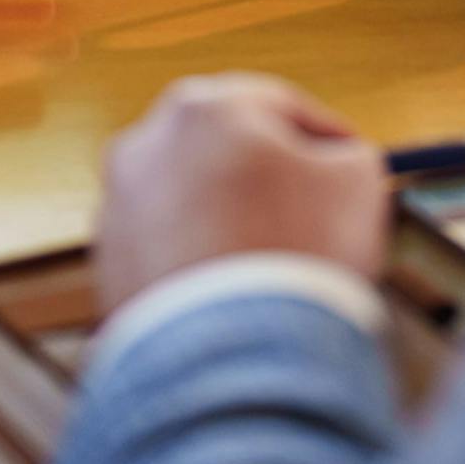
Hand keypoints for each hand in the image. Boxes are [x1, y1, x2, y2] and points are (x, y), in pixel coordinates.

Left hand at [94, 73, 388, 315]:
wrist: (229, 357)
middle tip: (310, 210)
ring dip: (228, 222)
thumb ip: (348, 154)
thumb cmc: (297, 253)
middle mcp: (145, 142)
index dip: (323, 134)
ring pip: (193, 202)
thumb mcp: (356, 181)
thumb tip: (339, 159)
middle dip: (266, 176)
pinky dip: (198, 266)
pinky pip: (168, 254)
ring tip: (271, 265)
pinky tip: (235, 297)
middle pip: (224, 149)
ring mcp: (118, 205)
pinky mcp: (108, 266)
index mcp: (204, 105)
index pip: (278, 106)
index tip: (346, 159)